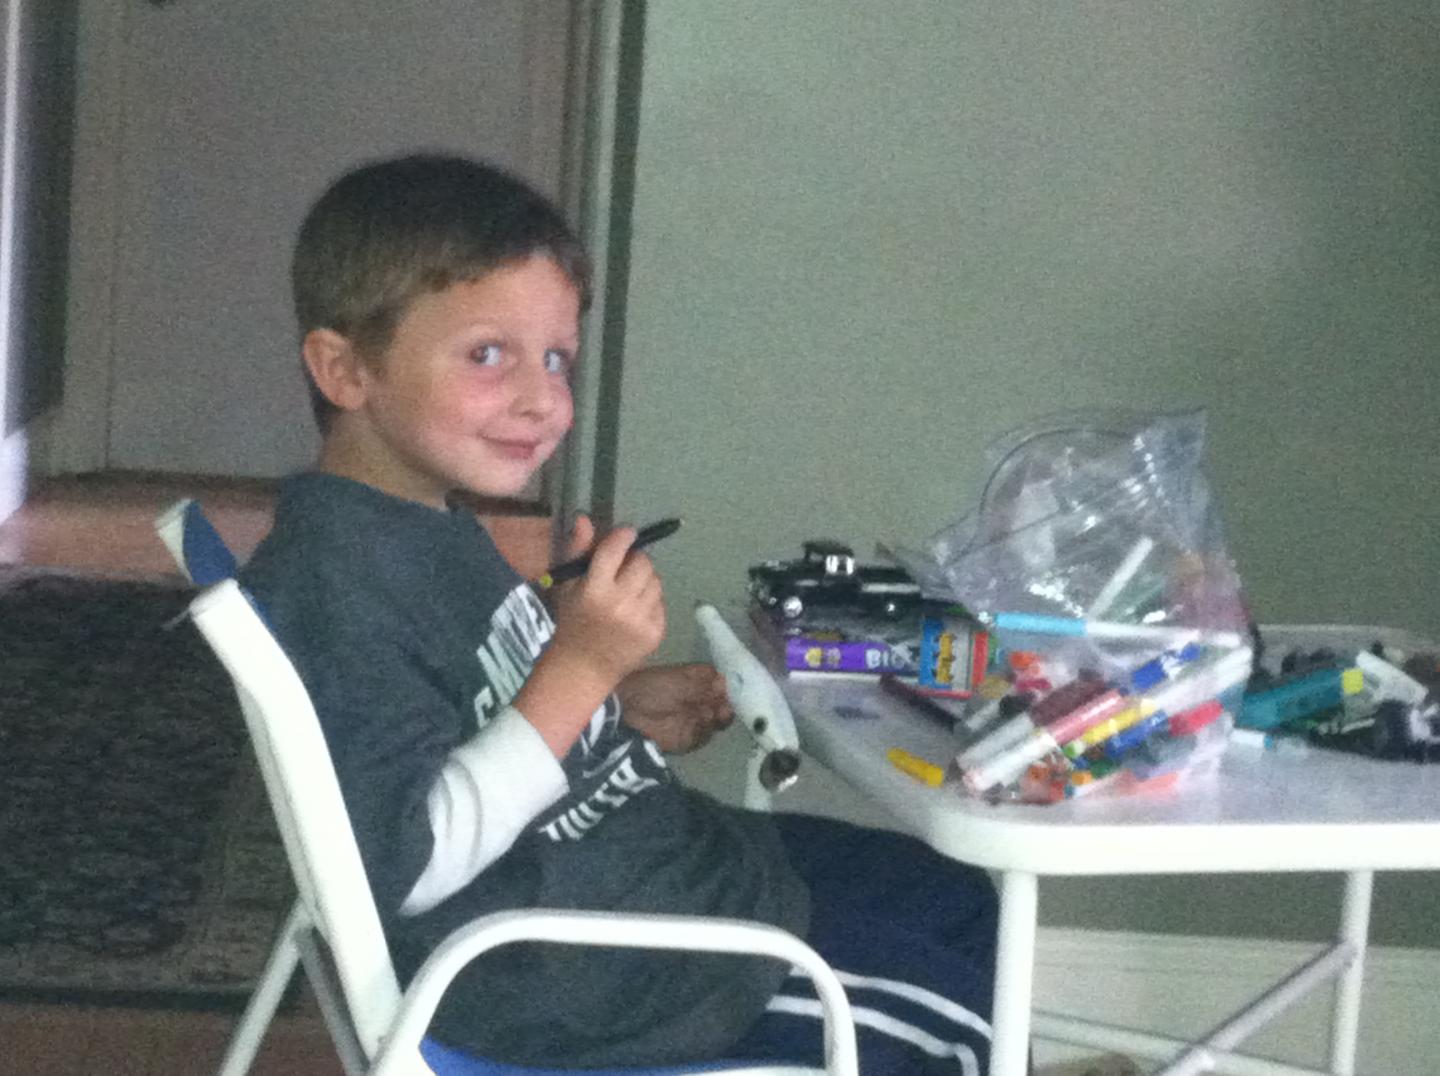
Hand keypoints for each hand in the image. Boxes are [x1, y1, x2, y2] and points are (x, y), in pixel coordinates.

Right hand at [545, 514, 666, 688]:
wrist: (584, 668)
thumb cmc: (573, 622)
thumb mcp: (568, 586)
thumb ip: (577, 551)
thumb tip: (585, 518)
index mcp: (595, 589)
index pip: (615, 550)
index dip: (624, 536)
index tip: (627, 533)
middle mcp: (620, 603)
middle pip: (643, 563)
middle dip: (635, 560)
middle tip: (625, 568)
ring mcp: (641, 619)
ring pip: (655, 581)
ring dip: (644, 580)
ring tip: (628, 592)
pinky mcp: (655, 632)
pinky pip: (660, 603)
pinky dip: (650, 602)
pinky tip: (634, 612)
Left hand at [617, 663, 733, 753]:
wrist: (627, 712)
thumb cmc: (652, 687)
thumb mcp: (679, 678)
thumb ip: (703, 681)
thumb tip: (725, 682)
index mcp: (694, 680)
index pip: (719, 682)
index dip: (726, 685)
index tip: (728, 688)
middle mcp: (697, 699)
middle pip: (722, 702)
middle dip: (726, 703)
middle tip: (725, 704)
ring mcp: (693, 719)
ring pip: (718, 720)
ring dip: (719, 716)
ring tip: (715, 712)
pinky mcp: (687, 738)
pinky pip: (704, 735)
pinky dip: (706, 729)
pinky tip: (703, 721)